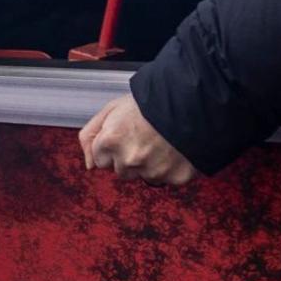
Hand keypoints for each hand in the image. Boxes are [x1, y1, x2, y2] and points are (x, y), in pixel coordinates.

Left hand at [78, 93, 201, 184]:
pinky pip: (167, 178)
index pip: (100, 159)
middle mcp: (128, 160)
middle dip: (128, 157)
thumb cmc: (152, 102)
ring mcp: (152, 171)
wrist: (191, 101)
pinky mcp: (175, 177)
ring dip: (148, 164)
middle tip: (144, 137)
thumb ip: (90, 135)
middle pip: (120, 170)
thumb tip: (89, 165)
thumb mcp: (112, 109)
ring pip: (143, 176)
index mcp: (110, 141)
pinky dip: (170, 167)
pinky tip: (174, 150)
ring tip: (160, 142)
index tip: (125, 135)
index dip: (112, 146)